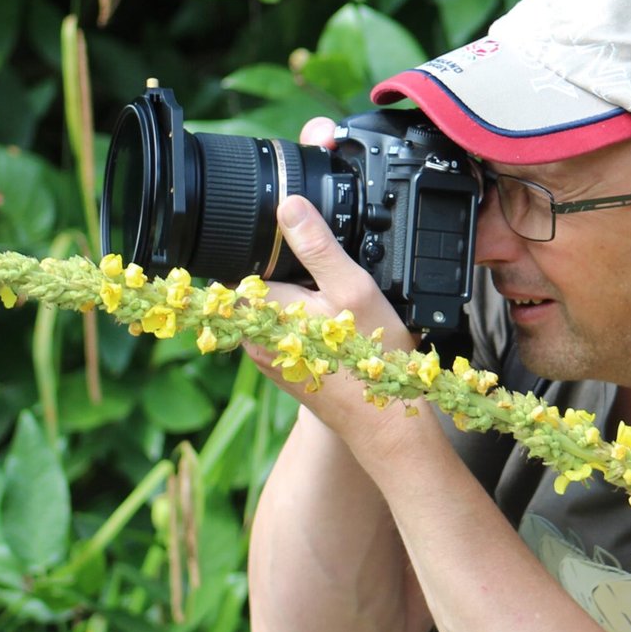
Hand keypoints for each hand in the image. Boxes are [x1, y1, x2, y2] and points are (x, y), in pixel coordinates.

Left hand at [245, 117, 419, 438]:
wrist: (384, 425)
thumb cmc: (370, 362)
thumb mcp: (353, 289)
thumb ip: (317, 246)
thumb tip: (289, 205)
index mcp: (259, 309)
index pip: (246, 259)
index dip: (276, 246)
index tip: (304, 247)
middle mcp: (253, 335)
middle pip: (263, 283)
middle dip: (295, 274)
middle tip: (337, 286)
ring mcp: (268, 355)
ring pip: (278, 308)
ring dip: (306, 301)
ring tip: (343, 312)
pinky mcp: (286, 369)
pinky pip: (291, 332)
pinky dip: (313, 325)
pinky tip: (342, 333)